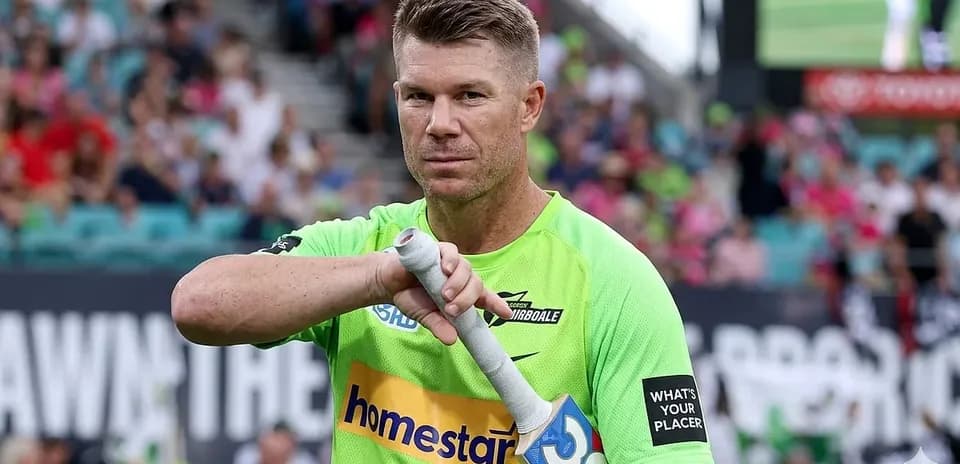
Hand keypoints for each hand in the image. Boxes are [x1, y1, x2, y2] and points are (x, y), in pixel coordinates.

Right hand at [373, 242, 512, 344]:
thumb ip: (439, 326)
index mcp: (461, 293)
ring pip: (466, 268)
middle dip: (467, 298)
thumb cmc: (411, 298)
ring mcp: (449, 262)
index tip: (507, 314)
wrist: (388, 282)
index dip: (496, 304)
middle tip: (451, 309)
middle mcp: (459, 277)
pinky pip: (451, 251)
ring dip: (458, 283)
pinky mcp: (437, 250)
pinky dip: (451, 260)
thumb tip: (452, 340)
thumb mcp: (425, 317)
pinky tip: (445, 269)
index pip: (484, 298)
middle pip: (475, 284)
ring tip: (444, 294)